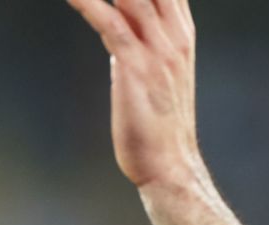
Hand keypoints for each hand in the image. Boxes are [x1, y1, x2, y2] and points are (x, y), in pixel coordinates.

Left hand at [67, 0, 204, 187]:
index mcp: (181, 31)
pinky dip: (87, 0)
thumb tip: (118, 33)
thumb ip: (139, 46)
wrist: (169, 165)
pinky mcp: (135, 66)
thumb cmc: (157, 125)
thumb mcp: (154, 75)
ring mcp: (158, 48)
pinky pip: (108, 20)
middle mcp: (174, 32)